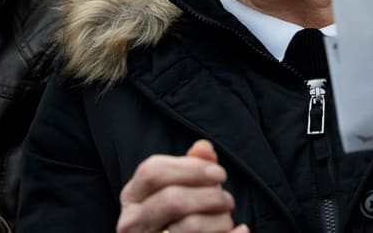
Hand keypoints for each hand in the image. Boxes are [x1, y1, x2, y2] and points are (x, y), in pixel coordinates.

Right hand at [117, 140, 248, 232]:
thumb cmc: (175, 215)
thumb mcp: (178, 186)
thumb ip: (191, 165)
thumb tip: (204, 147)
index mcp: (132, 195)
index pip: (153, 172)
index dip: (190, 168)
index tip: (219, 172)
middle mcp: (132, 222)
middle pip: (173, 199)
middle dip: (210, 196)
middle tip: (227, 199)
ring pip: (191, 226)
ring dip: (220, 219)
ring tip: (226, 217)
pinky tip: (240, 230)